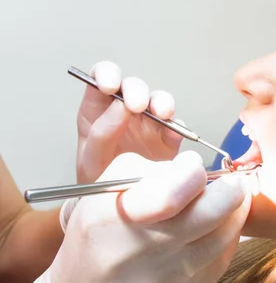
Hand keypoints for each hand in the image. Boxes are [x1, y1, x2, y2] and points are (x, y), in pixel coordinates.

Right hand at [38, 151, 251, 282]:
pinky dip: (225, 235)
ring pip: (227, 233)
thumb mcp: (110, 184)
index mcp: (124, 215)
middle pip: (213, 212)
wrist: (89, 278)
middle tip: (229, 181)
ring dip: (233, 210)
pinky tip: (212, 226)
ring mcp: (171, 273)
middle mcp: (150, 248)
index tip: (192, 166)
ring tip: (222, 200)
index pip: (173, 192)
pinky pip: (223, 255)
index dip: (193, 170)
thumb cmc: (101, 227)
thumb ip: (155, 167)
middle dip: (230, 188)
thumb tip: (196, 168)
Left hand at [76, 61, 182, 183]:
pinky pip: (178, 126)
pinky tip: (174, 136)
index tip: (109, 86)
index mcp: (99, 109)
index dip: (107, 74)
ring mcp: (150, 123)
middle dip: (137, 91)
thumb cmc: (99, 179)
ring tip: (162, 114)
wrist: (118, 208)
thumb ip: (100, 133)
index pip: (101, 77)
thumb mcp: (90, 159)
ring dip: (162, 103)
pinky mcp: (169, 138)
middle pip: (134, 86)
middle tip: (137, 105)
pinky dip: (179, 128)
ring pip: (159, 100)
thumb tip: (120, 108)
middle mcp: (126, 110)